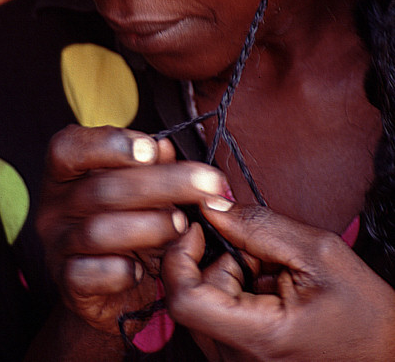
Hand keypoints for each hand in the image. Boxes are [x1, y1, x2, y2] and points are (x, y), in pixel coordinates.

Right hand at [36, 124, 227, 335]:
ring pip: (99, 231)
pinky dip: (121, 273)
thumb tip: (164, 148)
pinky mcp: (67, 284)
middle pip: (102, 188)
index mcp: (66, 172)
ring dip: (149, 227)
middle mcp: (54, 206)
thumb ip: (150, 166)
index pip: (69, 147)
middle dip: (163, 183)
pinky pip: (91, 276)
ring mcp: (57, 246)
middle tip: (206, 184)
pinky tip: (144, 270)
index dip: (109, 144)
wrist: (110, 289)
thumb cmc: (128, 222)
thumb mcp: (140, 189)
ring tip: (182, 225)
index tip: (153, 149)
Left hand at [163, 204, 394, 360]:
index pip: (184, 299)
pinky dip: (236, 290)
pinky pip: (218, 314)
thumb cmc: (363, 311)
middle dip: (218, 260)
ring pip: (204, 303)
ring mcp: (239, 361)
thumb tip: (214, 208)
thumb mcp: (318, 253)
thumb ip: (260, 226)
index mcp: (259, 337)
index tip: (199, 228)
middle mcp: (240, 358)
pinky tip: (269, 289)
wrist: (387, 350)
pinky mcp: (242, 356)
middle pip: (192, 296)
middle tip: (259, 251)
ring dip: (229, 275)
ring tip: (273, 274)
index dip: (181, 257)